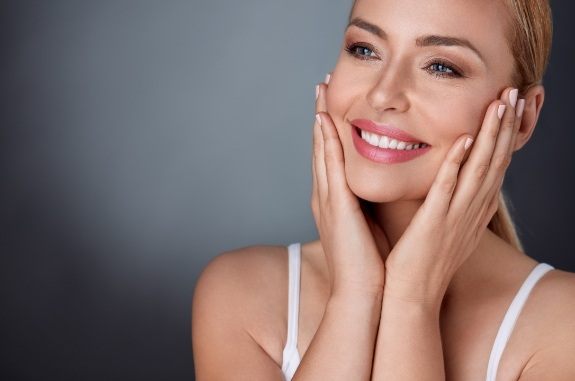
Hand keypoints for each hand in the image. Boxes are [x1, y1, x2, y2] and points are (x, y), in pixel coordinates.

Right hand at [311, 75, 389, 296]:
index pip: (332, 157)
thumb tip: (384, 187)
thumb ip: (371, 203)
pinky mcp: (335, 206)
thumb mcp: (370, 224)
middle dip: (320, 115)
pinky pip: (331, 167)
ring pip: (322, 150)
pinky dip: (327, 142)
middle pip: (322, 147)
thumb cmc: (372, 262)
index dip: (330, 129)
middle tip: (322, 85)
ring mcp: (326, 200)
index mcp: (336, 201)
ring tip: (321, 91)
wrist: (364, 294)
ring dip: (320, 119)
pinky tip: (326, 120)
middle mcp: (326, 196)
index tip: (333, 104)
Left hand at [383, 87, 524, 307]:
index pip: (495, 167)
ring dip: (490, 135)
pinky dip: (457, 164)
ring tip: (499, 104)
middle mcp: (471, 211)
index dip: (505, 136)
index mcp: (474, 211)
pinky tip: (463, 139)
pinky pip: (447, 190)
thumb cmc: (423, 260)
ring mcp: (455, 217)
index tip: (509, 107)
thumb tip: (453, 182)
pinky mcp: (434, 224)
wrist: (411, 295)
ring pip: (478, 170)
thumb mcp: (447, 228)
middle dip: (506, 126)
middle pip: (494, 162)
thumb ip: (452, 203)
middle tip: (515, 93)